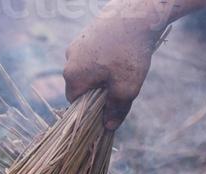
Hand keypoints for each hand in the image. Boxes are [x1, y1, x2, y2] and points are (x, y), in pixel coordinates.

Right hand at [63, 11, 160, 129]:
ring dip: (101, 72)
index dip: (93, 108)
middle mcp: (68, 61)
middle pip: (81, 86)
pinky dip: (104, 57)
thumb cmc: (129, 53)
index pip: (76, 103)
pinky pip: (92, 54)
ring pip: (87, 69)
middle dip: (98, 89)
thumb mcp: (126, 88)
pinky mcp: (86, 33)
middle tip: (120, 83)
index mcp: (72, 77)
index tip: (110, 104)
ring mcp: (76, 45)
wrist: (136, 14)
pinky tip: (120, 52)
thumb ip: (116, 110)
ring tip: (122, 65)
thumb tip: (108, 127)